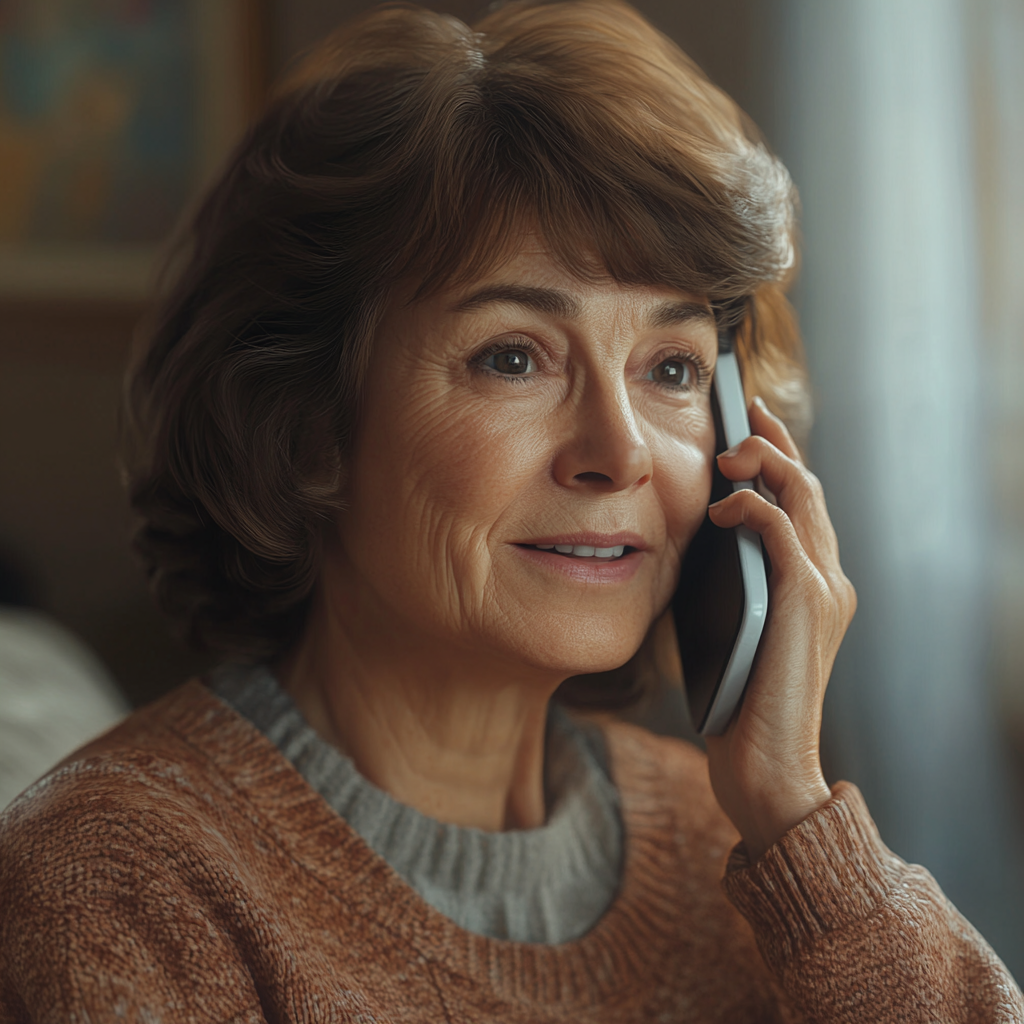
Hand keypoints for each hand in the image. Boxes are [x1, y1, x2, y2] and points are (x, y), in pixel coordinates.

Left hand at [703, 397, 855, 861]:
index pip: (797, 502)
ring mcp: (822, 588)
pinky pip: (781, 530)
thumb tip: (689, 540)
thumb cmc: (735, 700)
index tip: (744, 424)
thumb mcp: (727, 624)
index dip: (775, 456)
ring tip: (727, 448)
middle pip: (805, 485)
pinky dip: (752, 505)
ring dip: (764, 461)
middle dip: (772, 441)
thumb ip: (724, 581)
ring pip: (801, 495)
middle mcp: (826, 578)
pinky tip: (721, 503)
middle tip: (738, 411)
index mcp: (809, 583)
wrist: (763, 765)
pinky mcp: (805, 603)